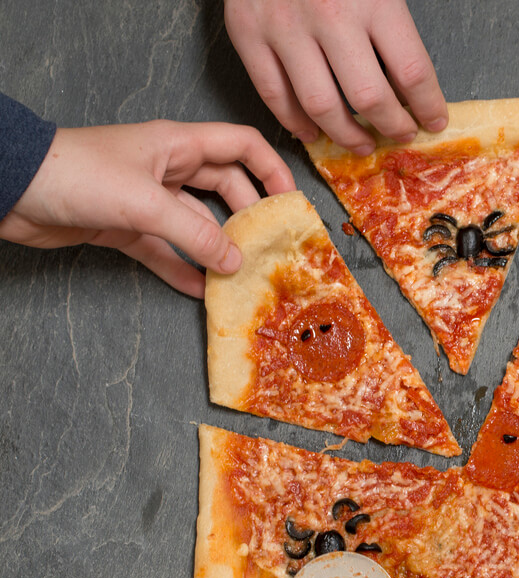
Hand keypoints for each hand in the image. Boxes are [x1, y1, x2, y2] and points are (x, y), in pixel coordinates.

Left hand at [0, 121, 294, 297]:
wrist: (12, 186)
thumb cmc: (77, 174)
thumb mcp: (146, 202)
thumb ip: (196, 233)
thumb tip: (234, 261)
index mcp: (177, 145)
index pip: (240, 146)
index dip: (271, 168)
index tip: (289, 202)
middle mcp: (167, 169)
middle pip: (225, 187)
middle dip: (249, 215)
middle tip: (269, 245)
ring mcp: (147, 199)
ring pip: (197, 223)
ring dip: (217, 248)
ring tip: (241, 274)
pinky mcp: (126, 227)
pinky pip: (166, 251)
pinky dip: (183, 268)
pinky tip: (201, 289)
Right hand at [225, 0, 447, 153]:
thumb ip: (394, 20)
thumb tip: (412, 79)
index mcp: (373, 0)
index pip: (412, 72)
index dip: (428, 106)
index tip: (434, 120)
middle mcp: (329, 17)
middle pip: (369, 97)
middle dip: (391, 125)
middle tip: (400, 133)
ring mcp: (284, 27)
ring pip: (320, 106)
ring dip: (345, 134)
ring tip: (361, 142)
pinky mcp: (247, 32)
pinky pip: (273, 94)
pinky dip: (294, 121)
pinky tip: (313, 131)